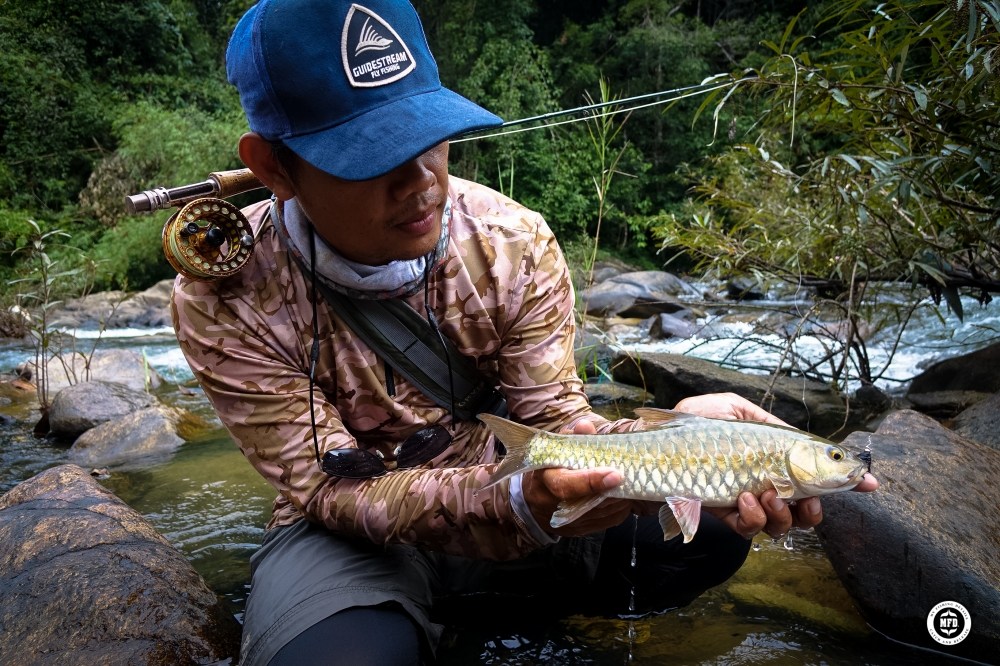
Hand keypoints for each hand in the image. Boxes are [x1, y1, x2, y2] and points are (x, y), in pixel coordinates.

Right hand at [521, 419, 631, 536]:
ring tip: (629, 482)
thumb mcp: (555, 449)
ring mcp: (570, 522)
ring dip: (620, 498)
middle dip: (614, 489)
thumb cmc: (548, 469)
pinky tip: (623, 495)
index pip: (567, 486)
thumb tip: (586, 426)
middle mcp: (555, 505)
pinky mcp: (583, 530)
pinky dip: (620, 507)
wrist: (535, 503)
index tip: (615, 474)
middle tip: (630, 475)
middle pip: (592, 502)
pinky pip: (609, 520)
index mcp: (546, 480)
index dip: (591, 481)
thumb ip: (572, 438)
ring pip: (604, 513)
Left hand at [677, 393, 880, 537]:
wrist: (651, 447)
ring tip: (765, 493)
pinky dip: (754, 517)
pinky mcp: (723, 515)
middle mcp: (764, 481)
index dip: (847, 481)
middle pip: (806, 509)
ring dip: (782, 513)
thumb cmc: (691, 424)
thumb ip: (770, 425)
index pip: (816, 472)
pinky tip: (745, 499)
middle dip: (814, 509)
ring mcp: (745, 501)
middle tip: (803, 498)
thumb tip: (800, 439)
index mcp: (772, 456)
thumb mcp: (735, 411)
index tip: (872, 484)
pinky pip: (751, 528)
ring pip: (783, 523)